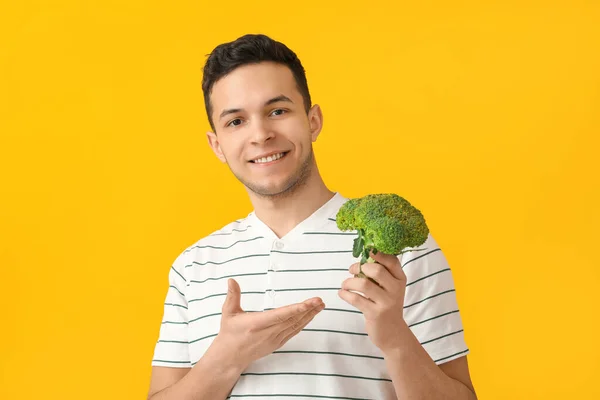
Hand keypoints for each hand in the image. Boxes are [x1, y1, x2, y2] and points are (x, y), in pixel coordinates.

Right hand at [208, 278, 324, 371]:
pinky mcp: (277, 343)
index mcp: (256, 324)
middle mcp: (268, 333)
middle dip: (307, 310)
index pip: (279, 315)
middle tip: (319, 300)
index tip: (308, 303)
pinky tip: (310, 316)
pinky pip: (293, 332)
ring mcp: (274, 339)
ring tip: (320, 305)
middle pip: (292, 320)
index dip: (295, 309)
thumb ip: (232, 295)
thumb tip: (231, 280)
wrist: (230, 357)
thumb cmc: (229, 333)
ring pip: (295, 326)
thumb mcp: (228, 313)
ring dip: (309, 315)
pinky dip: (303, 323)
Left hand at [338, 251, 408, 353]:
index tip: (366, 251)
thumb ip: (381, 274)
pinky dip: (345, 294)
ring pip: (364, 284)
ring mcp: (386, 302)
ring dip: (349, 281)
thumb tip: (362, 258)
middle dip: (359, 267)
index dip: (378, 253)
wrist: (393, 333)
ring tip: (344, 285)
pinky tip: (342, 293)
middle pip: (376, 270)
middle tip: (351, 270)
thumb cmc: (387, 305)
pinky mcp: (375, 313)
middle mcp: (396, 289)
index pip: (392, 261)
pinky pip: (356, 299)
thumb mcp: (390, 288)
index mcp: (400, 279)